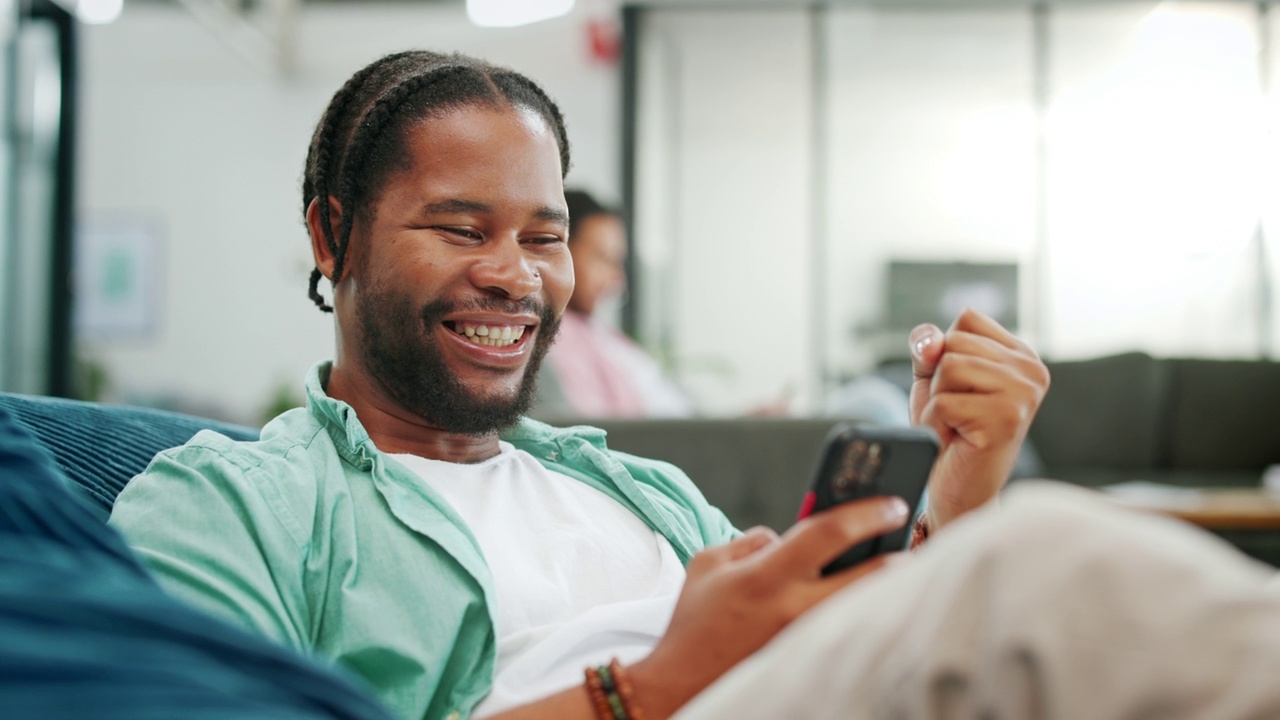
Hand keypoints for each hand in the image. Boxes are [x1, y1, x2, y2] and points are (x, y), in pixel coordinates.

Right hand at [629, 496, 910, 717]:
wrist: (684, 682)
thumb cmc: (694, 621)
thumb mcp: (709, 563)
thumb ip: (752, 540)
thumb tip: (784, 535)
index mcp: (766, 575)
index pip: (829, 532)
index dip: (868, 513)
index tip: (893, 503)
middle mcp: (793, 609)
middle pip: (869, 576)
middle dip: (899, 553)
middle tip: (911, 538)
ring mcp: (806, 640)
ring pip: (866, 607)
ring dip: (886, 586)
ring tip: (901, 567)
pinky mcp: (809, 660)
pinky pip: (847, 629)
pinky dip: (862, 613)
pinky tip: (871, 601)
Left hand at [909, 308, 1049, 528]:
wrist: (960, 490)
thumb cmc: (949, 431)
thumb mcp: (934, 378)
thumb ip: (929, 348)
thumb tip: (931, 340)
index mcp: (1022, 354)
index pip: (967, 318)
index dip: (946, 352)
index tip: (961, 388)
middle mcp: (1032, 370)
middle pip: (954, 342)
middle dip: (939, 379)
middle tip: (957, 413)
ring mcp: (1023, 394)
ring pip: (948, 366)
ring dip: (936, 401)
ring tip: (956, 424)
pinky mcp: (1005, 418)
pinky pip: (943, 401)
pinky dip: (935, 423)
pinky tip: (954, 439)